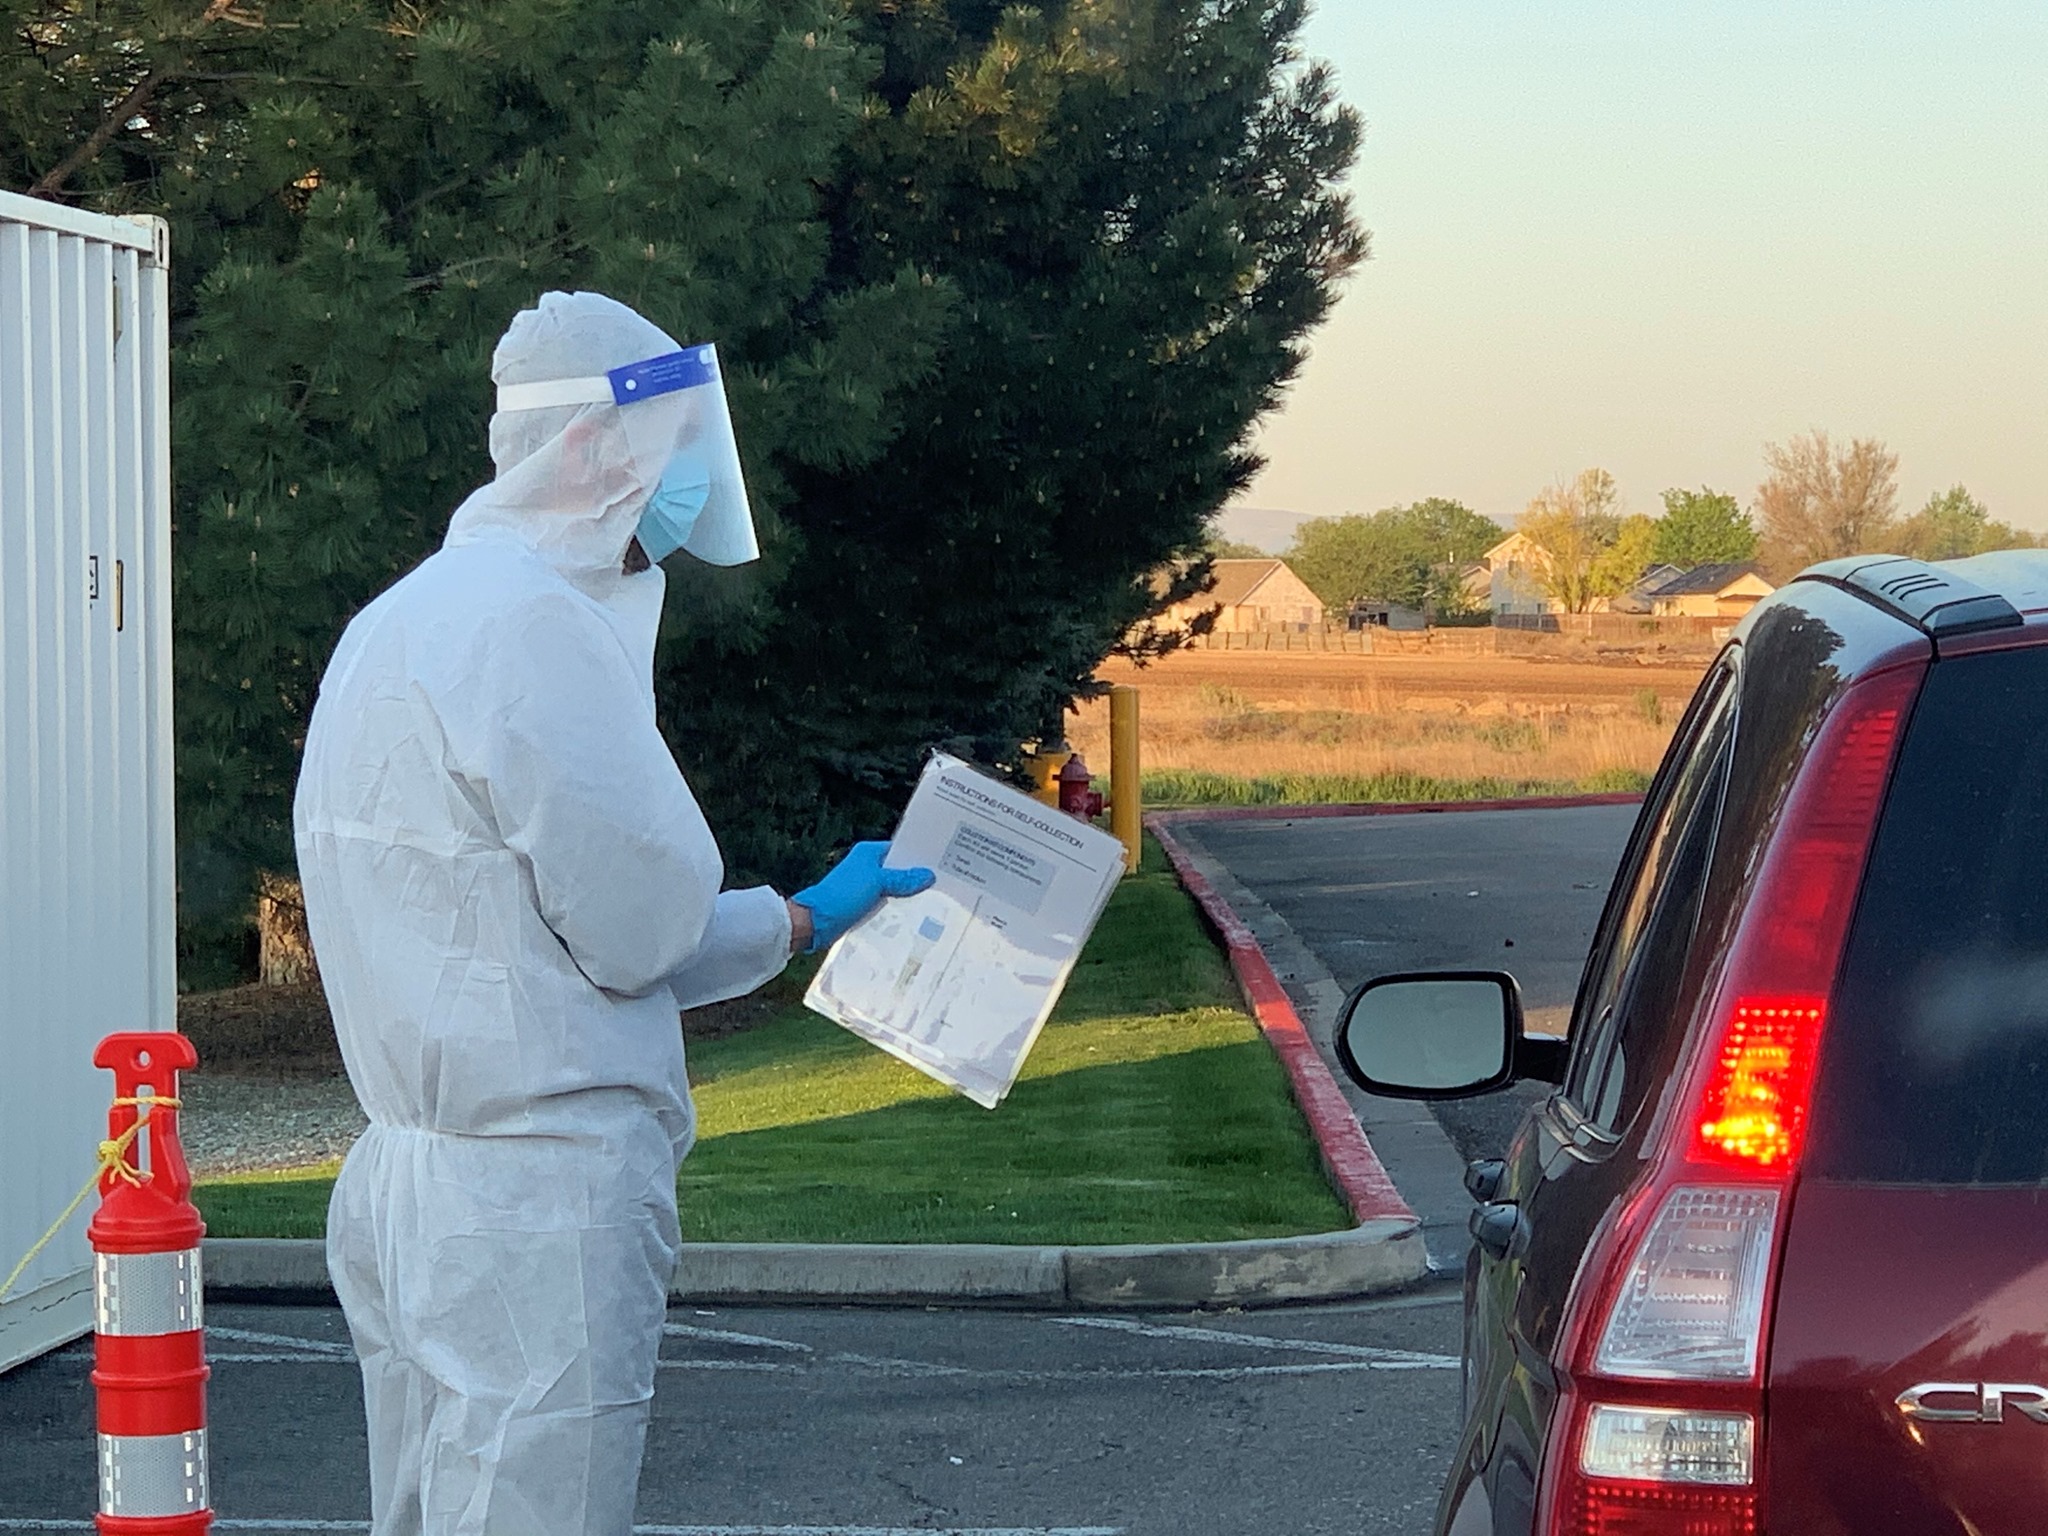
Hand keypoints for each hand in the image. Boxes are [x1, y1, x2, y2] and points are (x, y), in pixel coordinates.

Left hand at [791, 842, 935, 953]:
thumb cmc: (843, 895)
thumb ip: (903, 879)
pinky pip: (886, 903)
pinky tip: (914, 915)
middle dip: (916, 879)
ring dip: (907, 896)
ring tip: (935, 901)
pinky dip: (897, 908)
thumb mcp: (877, 883)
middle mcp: (867, 866)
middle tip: (943, 885)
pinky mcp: (864, 904)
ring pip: (894, 888)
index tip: (941, 863)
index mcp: (869, 853)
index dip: (918, 856)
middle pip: (899, 870)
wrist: (816, 922)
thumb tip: (928, 875)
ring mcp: (865, 886)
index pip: (900, 850)